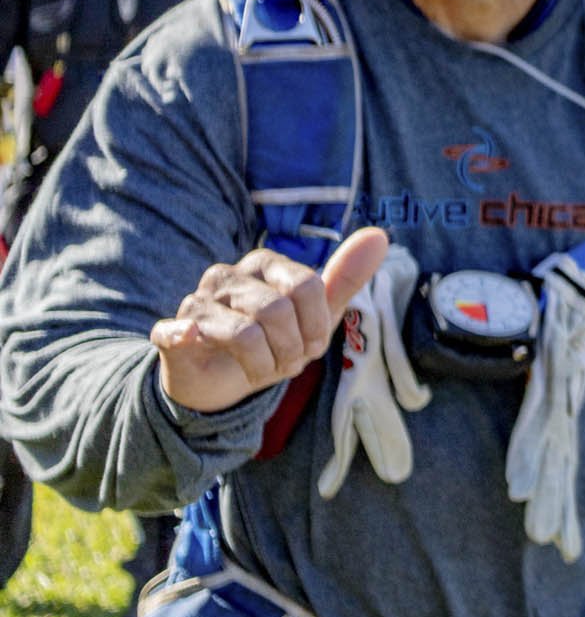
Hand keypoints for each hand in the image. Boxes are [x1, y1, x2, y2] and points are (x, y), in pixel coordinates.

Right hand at [151, 228, 392, 413]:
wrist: (225, 381)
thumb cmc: (275, 341)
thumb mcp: (318, 314)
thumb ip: (345, 277)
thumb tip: (379, 235)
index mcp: (266, 264)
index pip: (308, 287)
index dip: (316, 327)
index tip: (309, 345)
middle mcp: (228, 275)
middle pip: (279, 310)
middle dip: (291, 349)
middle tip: (284, 361)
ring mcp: (197, 301)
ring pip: (246, 332)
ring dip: (264, 365)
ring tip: (260, 368)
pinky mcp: (172, 331)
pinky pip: (177, 330)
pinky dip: (185, 336)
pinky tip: (191, 338)